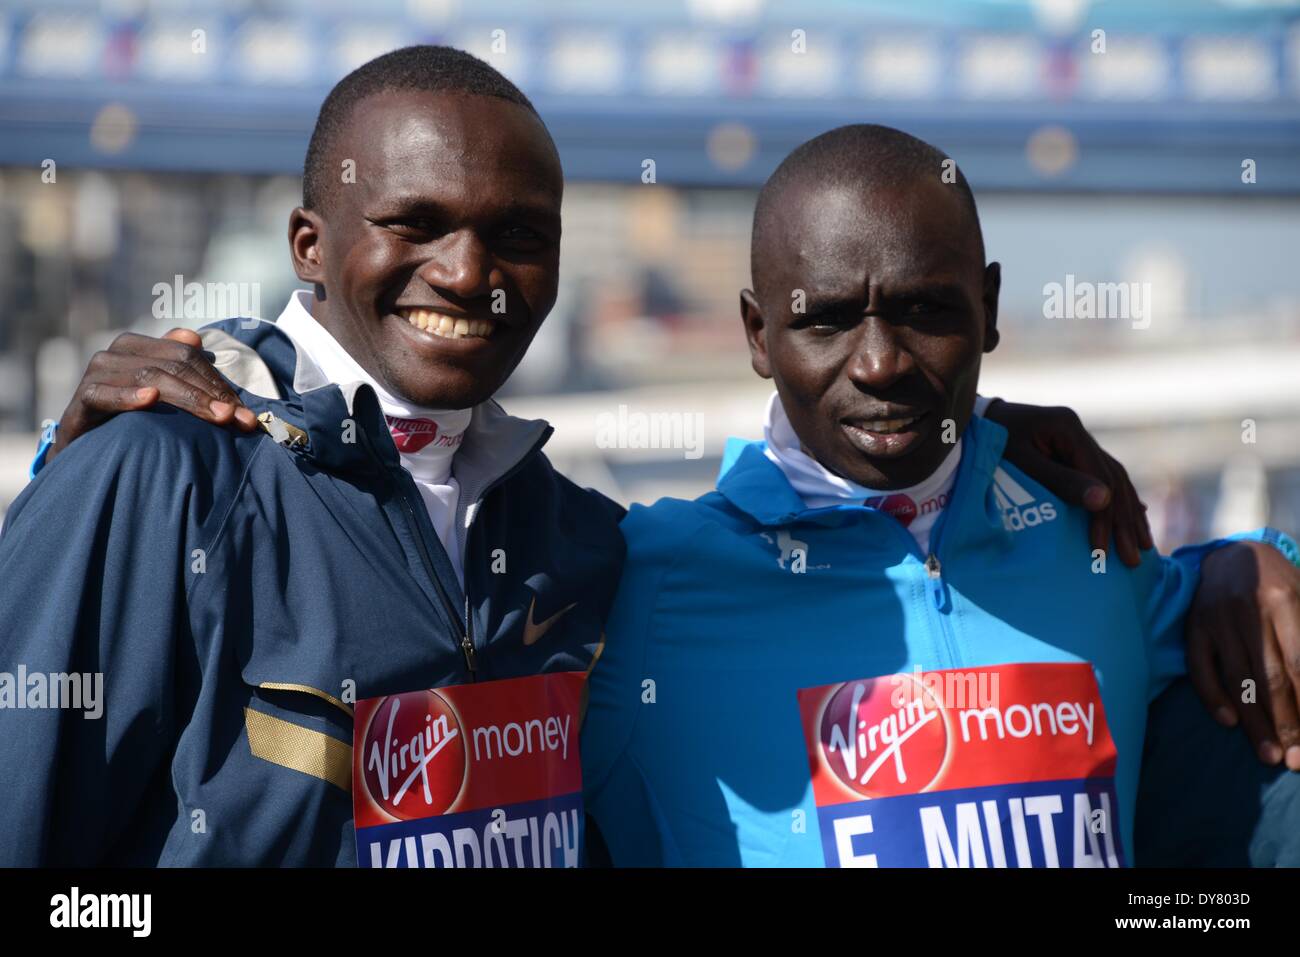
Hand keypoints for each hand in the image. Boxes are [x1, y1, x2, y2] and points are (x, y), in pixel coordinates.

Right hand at [46, 328, 258, 463]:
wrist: (84, 440)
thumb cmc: (128, 414)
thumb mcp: (160, 390)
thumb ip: (180, 367)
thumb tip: (198, 340)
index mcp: (141, 345)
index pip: (189, 356)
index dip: (218, 382)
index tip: (244, 412)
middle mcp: (119, 352)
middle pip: (175, 365)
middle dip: (210, 393)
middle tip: (237, 418)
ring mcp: (98, 372)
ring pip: (150, 377)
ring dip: (187, 398)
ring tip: (216, 417)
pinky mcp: (84, 396)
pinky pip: (106, 394)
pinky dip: (129, 397)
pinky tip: (150, 400)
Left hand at [984, 400, 1152, 567]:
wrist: (970, 422)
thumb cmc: (990, 443)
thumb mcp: (1021, 462)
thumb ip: (1060, 480)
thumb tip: (1104, 501)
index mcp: (1067, 428)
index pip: (1098, 476)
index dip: (1105, 515)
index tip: (1102, 549)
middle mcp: (1077, 432)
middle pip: (1113, 479)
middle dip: (1124, 521)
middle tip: (1134, 558)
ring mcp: (1076, 440)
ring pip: (1115, 479)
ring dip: (1130, 513)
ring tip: (1143, 545)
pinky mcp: (1071, 451)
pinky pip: (1104, 477)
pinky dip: (1120, 499)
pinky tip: (1136, 515)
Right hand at [1187, 540, 1299, 770]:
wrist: (1234, 555)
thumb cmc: (1281, 586)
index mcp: (1285, 602)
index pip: (1299, 667)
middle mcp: (1249, 611)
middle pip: (1271, 678)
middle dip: (1286, 723)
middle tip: (1293, 761)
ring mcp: (1217, 620)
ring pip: (1238, 679)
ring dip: (1254, 721)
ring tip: (1267, 754)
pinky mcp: (1193, 626)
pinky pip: (1200, 667)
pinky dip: (1212, 696)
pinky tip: (1228, 722)